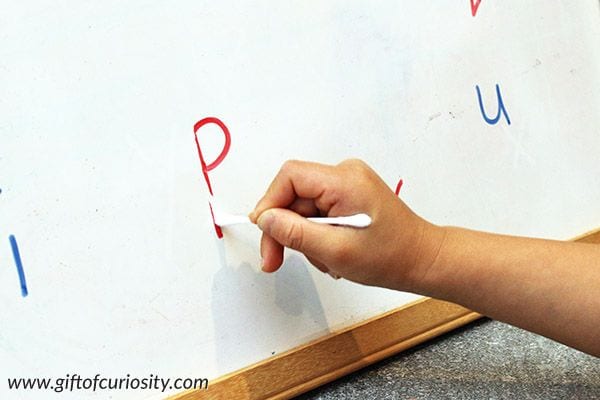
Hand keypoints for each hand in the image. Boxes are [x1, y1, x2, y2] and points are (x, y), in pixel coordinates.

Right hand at [249, 159, 444, 290]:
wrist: (423, 260)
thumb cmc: (389, 258)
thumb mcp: (336, 250)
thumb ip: (296, 233)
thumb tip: (264, 218)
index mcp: (344, 180)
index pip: (290, 177)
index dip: (269, 203)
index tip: (264, 233)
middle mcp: (345, 174)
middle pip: (294, 194)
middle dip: (284, 229)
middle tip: (275, 262)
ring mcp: (348, 184)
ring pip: (304, 207)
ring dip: (304, 237)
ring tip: (324, 261)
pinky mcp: (350, 196)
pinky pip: (318, 212)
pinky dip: (317, 235)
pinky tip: (331, 253)